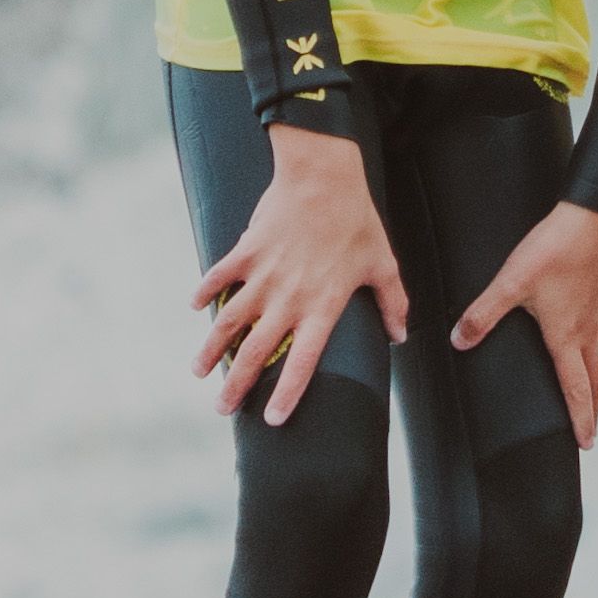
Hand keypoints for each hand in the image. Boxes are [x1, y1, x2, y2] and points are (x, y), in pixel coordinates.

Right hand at [189, 121, 407, 426]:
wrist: (323, 177)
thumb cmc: (358, 222)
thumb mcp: (383, 264)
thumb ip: (392, 304)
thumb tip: (401, 336)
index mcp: (323, 306)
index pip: (304, 361)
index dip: (287, 393)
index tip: (272, 419)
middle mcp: (289, 298)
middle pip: (258, 351)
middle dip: (237, 385)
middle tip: (223, 410)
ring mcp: (263, 276)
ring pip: (230, 322)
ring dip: (211, 350)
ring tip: (199, 373)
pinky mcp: (246, 252)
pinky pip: (220, 277)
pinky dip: (205, 292)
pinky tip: (196, 308)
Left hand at [440, 198, 597, 444]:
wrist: (591, 216)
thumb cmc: (552, 249)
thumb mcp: (511, 281)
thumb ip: (484, 313)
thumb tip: (459, 340)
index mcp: (565, 335)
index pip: (576, 388)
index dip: (580, 417)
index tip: (585, 442)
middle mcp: (587, 329)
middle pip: (596, 380)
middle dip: (594, 408)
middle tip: (591, 430)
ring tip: (592, 392)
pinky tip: (592, 342)